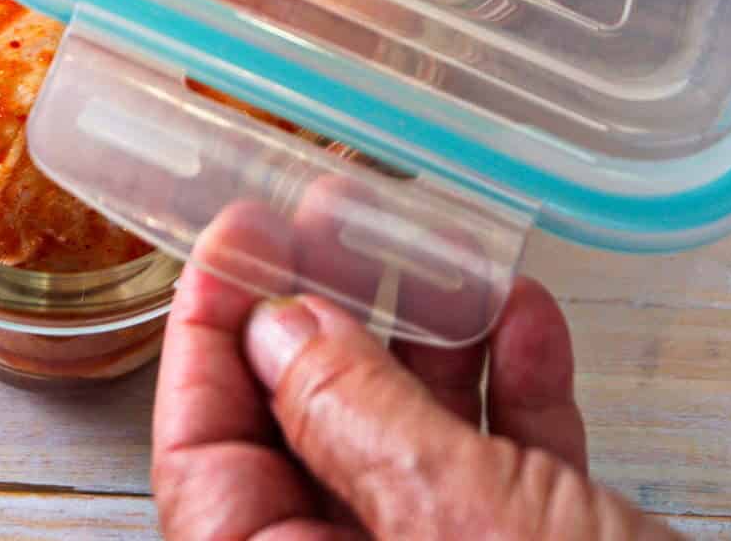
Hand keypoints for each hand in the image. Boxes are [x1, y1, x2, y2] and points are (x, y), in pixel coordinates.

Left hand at [152, 202, 679, 540]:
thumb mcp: (455, 523)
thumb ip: (356, 421)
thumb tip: (279, 330)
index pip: (201, 465)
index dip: (208, 339)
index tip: (236, 239)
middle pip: (304, 440)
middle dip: (331, 317)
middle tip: (342, 220)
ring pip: (408, 449)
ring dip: (433, 342)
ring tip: (447, 254)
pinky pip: (498, 479)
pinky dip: (512, 397)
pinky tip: (529, 327)